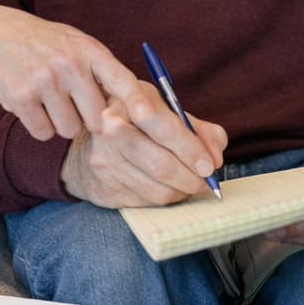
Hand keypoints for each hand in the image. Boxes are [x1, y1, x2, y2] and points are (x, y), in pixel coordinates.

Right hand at [0, 4, 151, 139]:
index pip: (121, 79)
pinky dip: (38, 126)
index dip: (137, 101)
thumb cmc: (43, 42)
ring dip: (60, 123)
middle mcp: (69, 64)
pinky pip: (42, 133)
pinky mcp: (20, 97)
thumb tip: (131, 109)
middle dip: (87, 119)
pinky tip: (30, 104)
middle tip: (70, 101)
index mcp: (89, 49)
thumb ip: (101, 71)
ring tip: (47, 99)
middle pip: (96, 119)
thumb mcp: (76, 43)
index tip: (148, 118)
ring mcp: (44, 81)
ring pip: (69, 130)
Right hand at [60, 89, 227, 208]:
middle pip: (162, 164)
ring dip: (183, 191)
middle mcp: (111, 131)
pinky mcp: (105, 190)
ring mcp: (106, 163)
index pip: (165, 128)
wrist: (88, 144)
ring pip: (158, 190)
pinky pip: (147, 202)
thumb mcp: (164, 110)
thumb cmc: (134, 122)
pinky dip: (167, 198)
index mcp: (128, 103)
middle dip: (193, 177)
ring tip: (192, 184)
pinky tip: (171, 188)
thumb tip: (215, 157)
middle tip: (207, 180)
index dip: (192, 149)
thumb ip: (197, 128)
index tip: (210, 164)